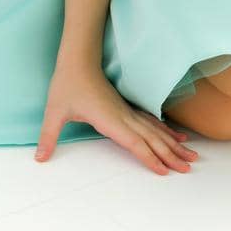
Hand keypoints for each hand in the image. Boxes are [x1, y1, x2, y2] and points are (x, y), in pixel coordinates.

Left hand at [34, 61, 198, 174]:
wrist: (78, 59)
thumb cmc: (67, 84)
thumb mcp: (54, 111)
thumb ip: (48, 136)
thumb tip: (39, 158)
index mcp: (109, 120)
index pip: (134, 143)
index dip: (150, 157)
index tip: (165, 170)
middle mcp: (123, 116)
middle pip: (152, 138)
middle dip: (171, 154)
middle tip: (188, 166)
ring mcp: (127, 111)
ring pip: (155, 129)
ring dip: (173, 142)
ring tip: (190, 153)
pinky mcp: (126, 107)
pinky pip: (150, 121)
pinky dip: (165, 129)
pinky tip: (175, 135)